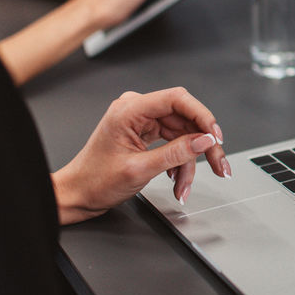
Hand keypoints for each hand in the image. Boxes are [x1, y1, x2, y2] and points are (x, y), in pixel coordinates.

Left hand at [52, 87, 228, 223]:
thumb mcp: (139, 169)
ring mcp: (140, 121)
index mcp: (129, 109)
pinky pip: (173, 141)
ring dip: (189, 161)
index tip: (215, 135)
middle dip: (202, 145)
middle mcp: (136, 110)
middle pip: (184, 119)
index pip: (177, 99)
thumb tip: (204, 140)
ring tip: (185, 185)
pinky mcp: (144, 133)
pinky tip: (177, 178)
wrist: (76, 195)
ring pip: (182, 134)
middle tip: (218, 164)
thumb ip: (175, 153)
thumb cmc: (94, 181)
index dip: (201, 115)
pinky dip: (179, 161)